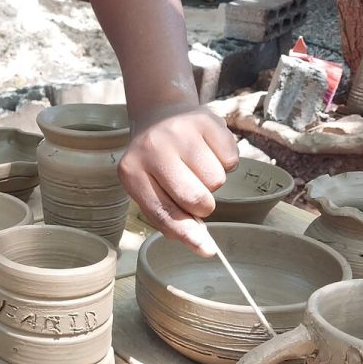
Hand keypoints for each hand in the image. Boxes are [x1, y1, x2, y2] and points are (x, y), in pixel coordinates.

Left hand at [118, 104, 237, 255]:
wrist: (161, 114)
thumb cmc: (156, 162)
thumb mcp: (151, 188)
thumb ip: (172, 217)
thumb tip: (203, 245)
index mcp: (131, 171)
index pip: (162, 212)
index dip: (186, 233)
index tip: (206, 249)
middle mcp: (152, 148)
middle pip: (195, 199)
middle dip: (202, 205)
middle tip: (194, 192)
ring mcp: (179, 131)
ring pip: (216, 181)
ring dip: (212, 181)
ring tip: (195, 165)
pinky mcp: (206, 121)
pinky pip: (231, 160)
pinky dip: (224, 161)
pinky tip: (206, 151)